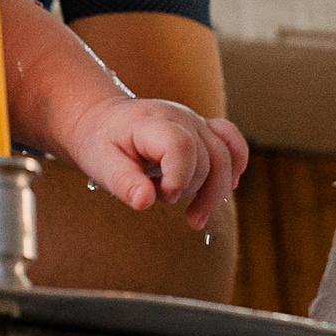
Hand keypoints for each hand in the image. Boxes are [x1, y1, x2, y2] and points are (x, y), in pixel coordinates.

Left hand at [64, 98, 248, 231]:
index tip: (163, 195)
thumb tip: (144, 201)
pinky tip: (227, 188)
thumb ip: (123, 182)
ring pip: (225, 156)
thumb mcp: (100, 163)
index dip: (179, 176)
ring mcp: (194, 121)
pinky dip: (235, 165)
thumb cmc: (100, 142)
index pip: (181, 145)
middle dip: (190, 189)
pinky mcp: (202, 129)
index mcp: (151, 122)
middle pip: (207, 157)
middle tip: (162, 198)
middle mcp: (179, 117)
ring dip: (215, 191)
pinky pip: (232, 142)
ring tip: (195, 218)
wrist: (102, 120)